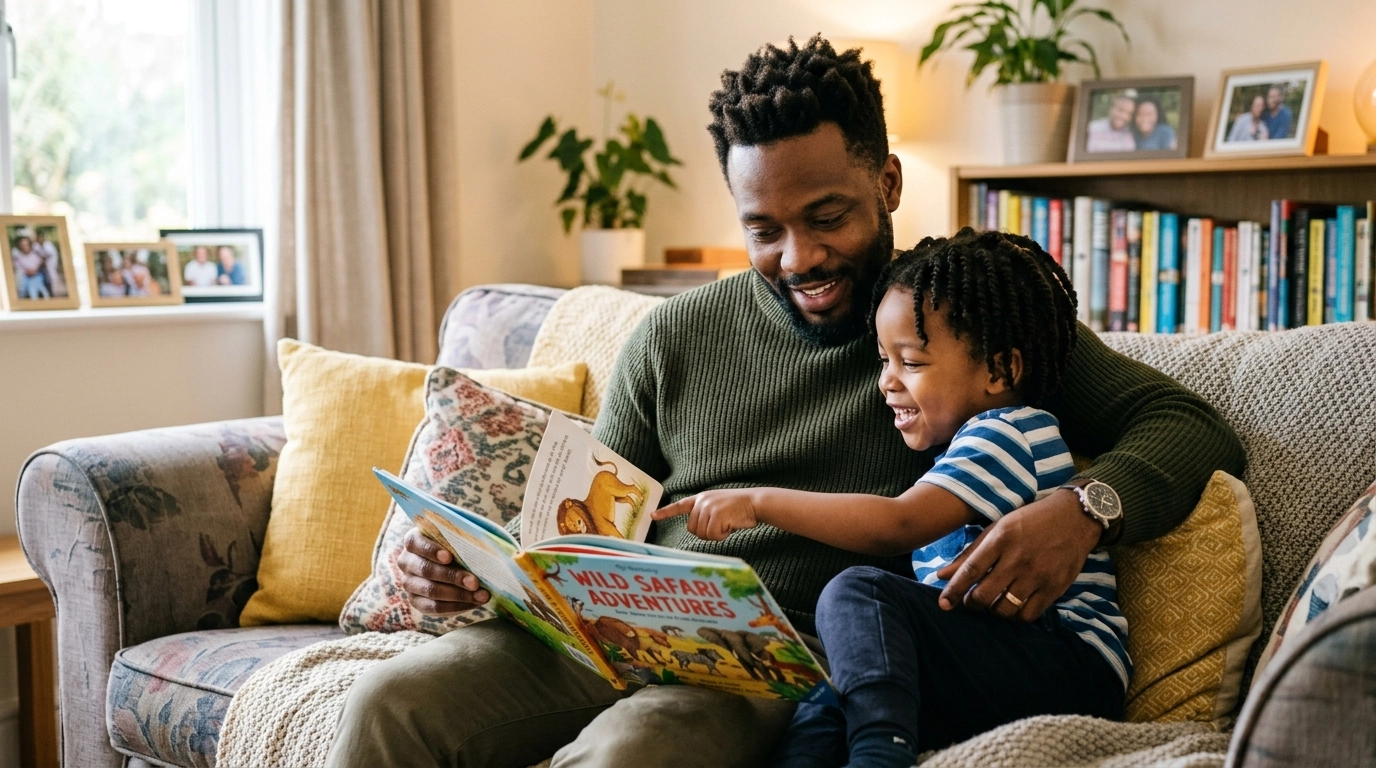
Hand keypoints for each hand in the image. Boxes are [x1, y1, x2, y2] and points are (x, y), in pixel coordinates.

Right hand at [397, 527, 490, 614]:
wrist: (451, 563)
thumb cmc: (456, 544)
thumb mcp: (457, 537)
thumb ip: (463, 537)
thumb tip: (483, 544)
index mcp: (413, 540)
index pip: (415, 543)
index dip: (431, 550)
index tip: (449, 557)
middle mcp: (406, 561)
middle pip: (426, 569)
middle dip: (452, 577)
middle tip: (475, 582)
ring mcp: (409, 583)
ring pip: (431, 591)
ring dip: (458, 594)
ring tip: (481, 595)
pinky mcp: (416, 601)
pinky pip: (434, 607)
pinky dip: (456, 606)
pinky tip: (473, 603)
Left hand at [652, 490, 760, 540]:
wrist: (755, 502)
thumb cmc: (740, 508)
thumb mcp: (719, 506)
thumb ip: (706, 514)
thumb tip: (697, 529)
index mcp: (701, 498)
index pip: (680, 506)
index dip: (665, 512)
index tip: (652, 516)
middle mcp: (702, 501)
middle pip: (692, 529)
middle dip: (706, 533)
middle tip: (721, 526)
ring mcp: (708, 507)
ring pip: (702, 534)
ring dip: (716, 534)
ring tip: (728, 523)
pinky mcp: (716, 515)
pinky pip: (712, 535)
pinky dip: (722, 535)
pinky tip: (731, 525)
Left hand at [934, 488, 1099, 621]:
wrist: (1074, 518)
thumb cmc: (1030, 521)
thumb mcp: (997, 528)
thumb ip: (970, 554)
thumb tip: (941, 575)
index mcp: (1001, 539)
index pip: (971, 571)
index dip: (954, 590)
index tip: (944, 604)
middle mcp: (1018, 558)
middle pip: (985, 595)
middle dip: (973, 603)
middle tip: (973, 600)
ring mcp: (1038, 575)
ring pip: (1005, 609)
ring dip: (994, 610)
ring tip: (994, 602)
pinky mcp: (1054, 588)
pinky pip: (1028, 614)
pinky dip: (1015, 616)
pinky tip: (1013, 606)